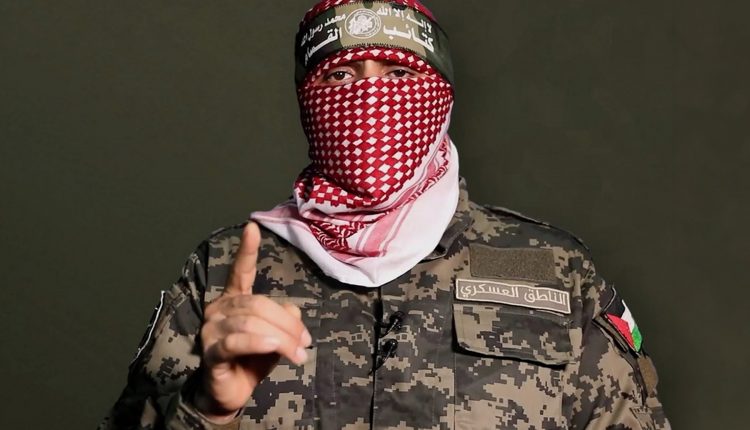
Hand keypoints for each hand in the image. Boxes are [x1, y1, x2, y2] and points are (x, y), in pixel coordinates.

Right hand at [194, 223, 311, 421]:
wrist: (231, 394)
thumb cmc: (252, 360)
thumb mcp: (276, 337)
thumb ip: (285, 320)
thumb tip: (295, 314)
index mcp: (234, 299)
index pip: (241, 271)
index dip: (247, 250)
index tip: (252, 227)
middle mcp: (219, 309)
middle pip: (259, 305)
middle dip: (287, 324)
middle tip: (305, 342)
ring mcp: (212, 330)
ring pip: (251, 324)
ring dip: (281, 339)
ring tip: (298, 354)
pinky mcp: (211, 352)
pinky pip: (236, 342)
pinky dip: (258, 343)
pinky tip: (274, 348)